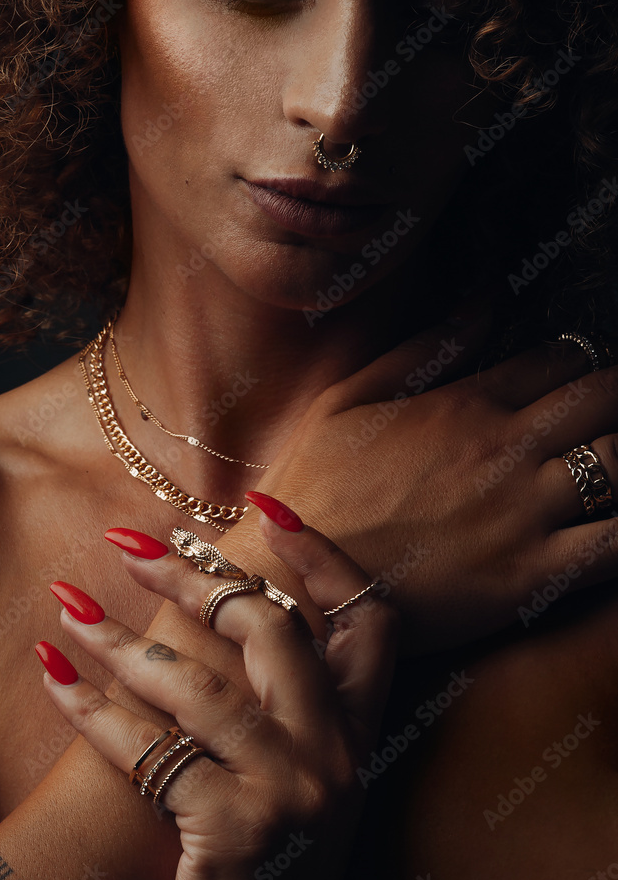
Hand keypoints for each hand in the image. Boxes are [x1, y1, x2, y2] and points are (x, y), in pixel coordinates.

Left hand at [36, 505, 398, 879]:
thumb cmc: (275, 855)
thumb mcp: (304, 775)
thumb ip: (285, 702)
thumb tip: (224, 604)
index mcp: (361, 732)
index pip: (369, 618)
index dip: (324, 556)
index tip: (266, 506)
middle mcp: (339, 753)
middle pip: (272, 629)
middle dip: (197, 576)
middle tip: (133, 544)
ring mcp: (293, 790)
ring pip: (197, 684)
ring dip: (119, 637)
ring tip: (68, 605)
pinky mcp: (237, 830)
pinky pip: (149, 750)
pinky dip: (91, 708)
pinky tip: (54, 672)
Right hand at [211, 318, 617, 652]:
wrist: (295, 580)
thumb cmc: (313, 487)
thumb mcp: (348, 397)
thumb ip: (425, 347)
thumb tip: (484, 298)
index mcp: (465, 404)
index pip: (561, 361)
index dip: (581, 364)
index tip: (577, 378)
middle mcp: (505, 450)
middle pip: (606, 401)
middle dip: (617, 399)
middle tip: (609, 413)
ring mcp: (524, 513)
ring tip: (609, 469)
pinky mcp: (531, 577)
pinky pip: (615, 544)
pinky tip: (613, 523)